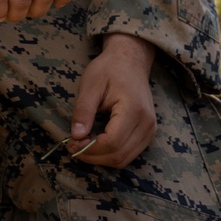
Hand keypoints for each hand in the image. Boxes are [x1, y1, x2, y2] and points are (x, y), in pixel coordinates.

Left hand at [68, 33, 156, 167]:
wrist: (130, 61)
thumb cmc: (109, 69)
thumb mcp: (91, 85)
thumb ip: (83, 110)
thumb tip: (76, 136)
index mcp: (133, 110)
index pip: (112, 142)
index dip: (89, 149)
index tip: (71, 143)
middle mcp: (146, 124)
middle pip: (119, 156)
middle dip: (93, 156)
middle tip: (73, 147)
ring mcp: (150, 130)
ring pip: (124, 159)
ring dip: (101, 158)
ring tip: (82, 145)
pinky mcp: (148, 133)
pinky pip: (129, 154)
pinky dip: (110, 154)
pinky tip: (96, 143)